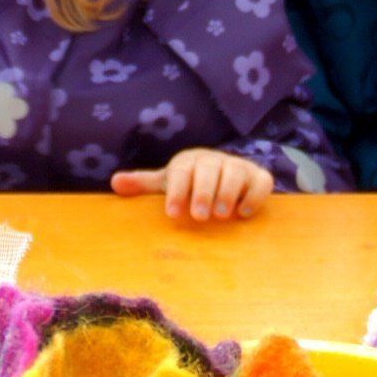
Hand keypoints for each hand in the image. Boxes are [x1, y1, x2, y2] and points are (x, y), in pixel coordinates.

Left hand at [111, 150, 273, 225]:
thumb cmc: (189, 183)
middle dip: (204, 192)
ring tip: (221, 216)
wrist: (224, 174)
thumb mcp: (167, 182)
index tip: (172, 213)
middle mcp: (214, 160)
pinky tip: (243, 213)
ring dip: (228, 194)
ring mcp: (238, 167)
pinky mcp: (259, 177)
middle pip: (209, 170)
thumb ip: (144, 184)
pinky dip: (254, 195)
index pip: (181, 172)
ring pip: (235, 173)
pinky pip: (261, 182)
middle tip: (199, 216)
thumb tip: (115, 183)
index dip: (177, 191)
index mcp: (188, 161)